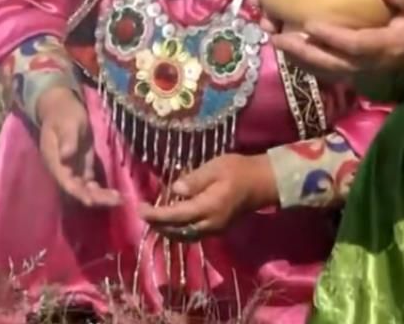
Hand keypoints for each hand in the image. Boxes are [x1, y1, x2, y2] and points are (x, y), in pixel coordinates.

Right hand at [36, 87, 119, 208]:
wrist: (62, 109)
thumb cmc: (63, 114)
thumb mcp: (67, 123)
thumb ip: (67, 139)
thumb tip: (66, 157)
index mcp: (55, 162)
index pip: (66, 183)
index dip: (79, 193)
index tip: (92, 201)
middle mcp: (63, 171)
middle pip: (78, 191)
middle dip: (96, 198)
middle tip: (117, 200)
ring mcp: (74, 170)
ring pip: (86, 190)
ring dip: (101, 197)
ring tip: (120, 199)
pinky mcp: (83, 167)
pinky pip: (92, 184)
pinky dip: (103, 190)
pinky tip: (117, 194)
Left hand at [139, 154, 277, 240]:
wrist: (262, 183)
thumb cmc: (238, 170)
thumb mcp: (215, 168)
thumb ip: (195, 180)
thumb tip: (175, 190)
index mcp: (208, 207)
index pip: (176, 215)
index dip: (156, 215)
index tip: (140, 209)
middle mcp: (210, 223)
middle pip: (178, 231)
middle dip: (158, 225)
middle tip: (143, 213)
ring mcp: (215, 229)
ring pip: (185, 236)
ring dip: (168, 229)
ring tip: (154, 218)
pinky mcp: (218, 228)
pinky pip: (193, 234)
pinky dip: (179, 230)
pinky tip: (173, 220)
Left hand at [269, 0, 403, 82]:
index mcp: (387, 46)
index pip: (356, 45)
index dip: (332, 37)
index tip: (309, 24)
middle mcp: (370, 64)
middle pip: (331, 63)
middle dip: (302, 51)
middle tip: (277, 36)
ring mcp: (359, 70)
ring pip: (324, 69)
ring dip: (297, 56)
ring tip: (273, 38)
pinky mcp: (351, 70)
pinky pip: (324, 70)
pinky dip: (303, 60)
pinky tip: (286, 46)